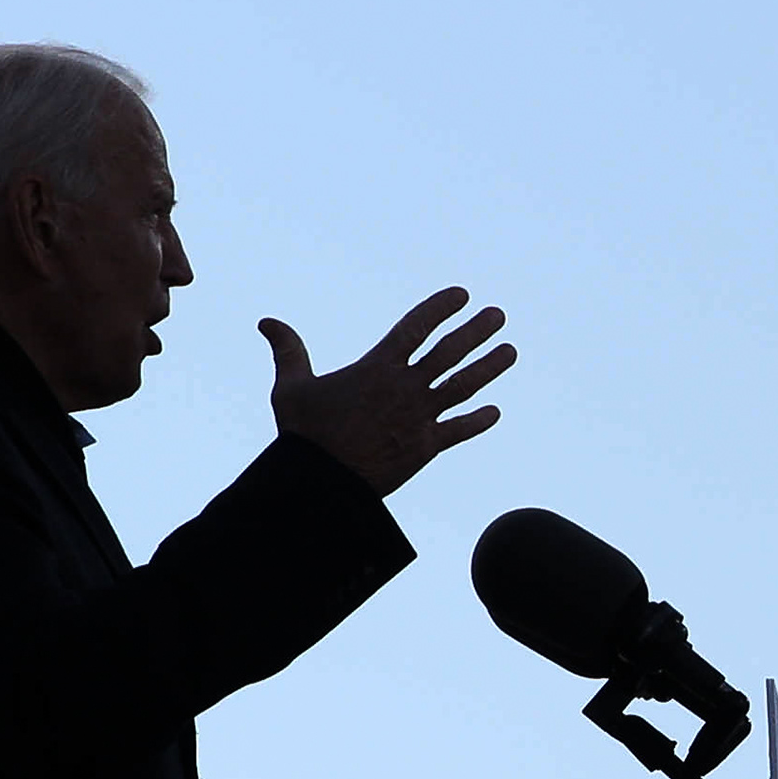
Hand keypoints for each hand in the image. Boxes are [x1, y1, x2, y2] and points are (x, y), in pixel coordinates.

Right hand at [259, 288, 513, 495]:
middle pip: (449, 352)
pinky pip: (458, 431)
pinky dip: (477, 421)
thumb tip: (266, 322)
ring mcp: (419, 418)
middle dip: (476, 331)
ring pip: (463, 387)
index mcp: (377, 368)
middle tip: (498, 315)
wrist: (321, 484)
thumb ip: (288, 350)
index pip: (415, 327)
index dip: (439, 308)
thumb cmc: (304, 434)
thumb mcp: (290, 386)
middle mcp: (404, 388)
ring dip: (490, 367)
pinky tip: (495, 411)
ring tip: (511, 351)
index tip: (462, 295)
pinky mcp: (425, 448)